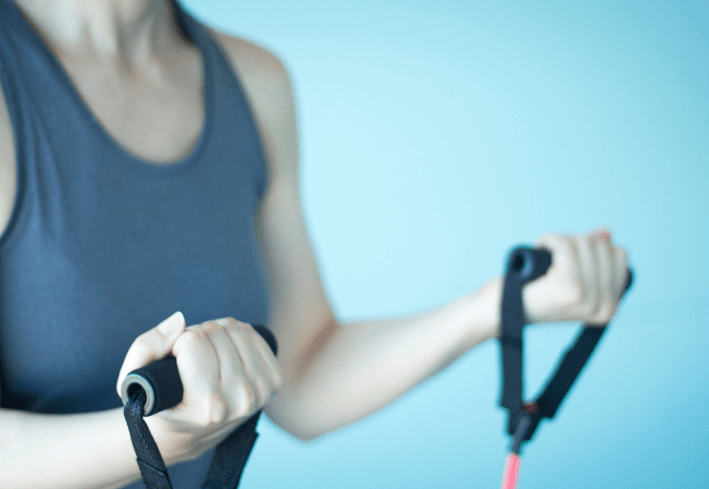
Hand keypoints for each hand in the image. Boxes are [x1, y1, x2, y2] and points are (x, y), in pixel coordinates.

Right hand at [116, 313, 283, 463]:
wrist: (187, 434)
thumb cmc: (159, 402)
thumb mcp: (135, 379)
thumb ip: (148, 346)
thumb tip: (181, 319)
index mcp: (209, 406)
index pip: (194, 341)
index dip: (177, 344)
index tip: (174, 362)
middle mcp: (240, 401)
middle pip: (216, 332)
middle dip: (197, 336)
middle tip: (190, 360)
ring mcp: (261, 391)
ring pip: (236, 329)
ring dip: (216, 333)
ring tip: (205, 356)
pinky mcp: (274, 381)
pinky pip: (253, 333)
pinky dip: (236, 334)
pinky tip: (225, 353)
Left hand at [522, 227, 629, 325]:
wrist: (503, 310)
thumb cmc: (534, 292)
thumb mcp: (569, 277)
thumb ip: (592, 258)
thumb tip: (606, 232)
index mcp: (610, 308)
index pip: (619, 256)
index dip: (593, 246)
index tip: (569, 255)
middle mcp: (606, 307)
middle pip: (603, 246)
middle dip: (576, 241)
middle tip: (553, 253)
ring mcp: (589, 299)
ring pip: (584, 243)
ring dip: (561, 240)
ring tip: (545, 251)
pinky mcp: (570, 287)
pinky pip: (566, 246)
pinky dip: (551, 239)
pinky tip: (540, 246)